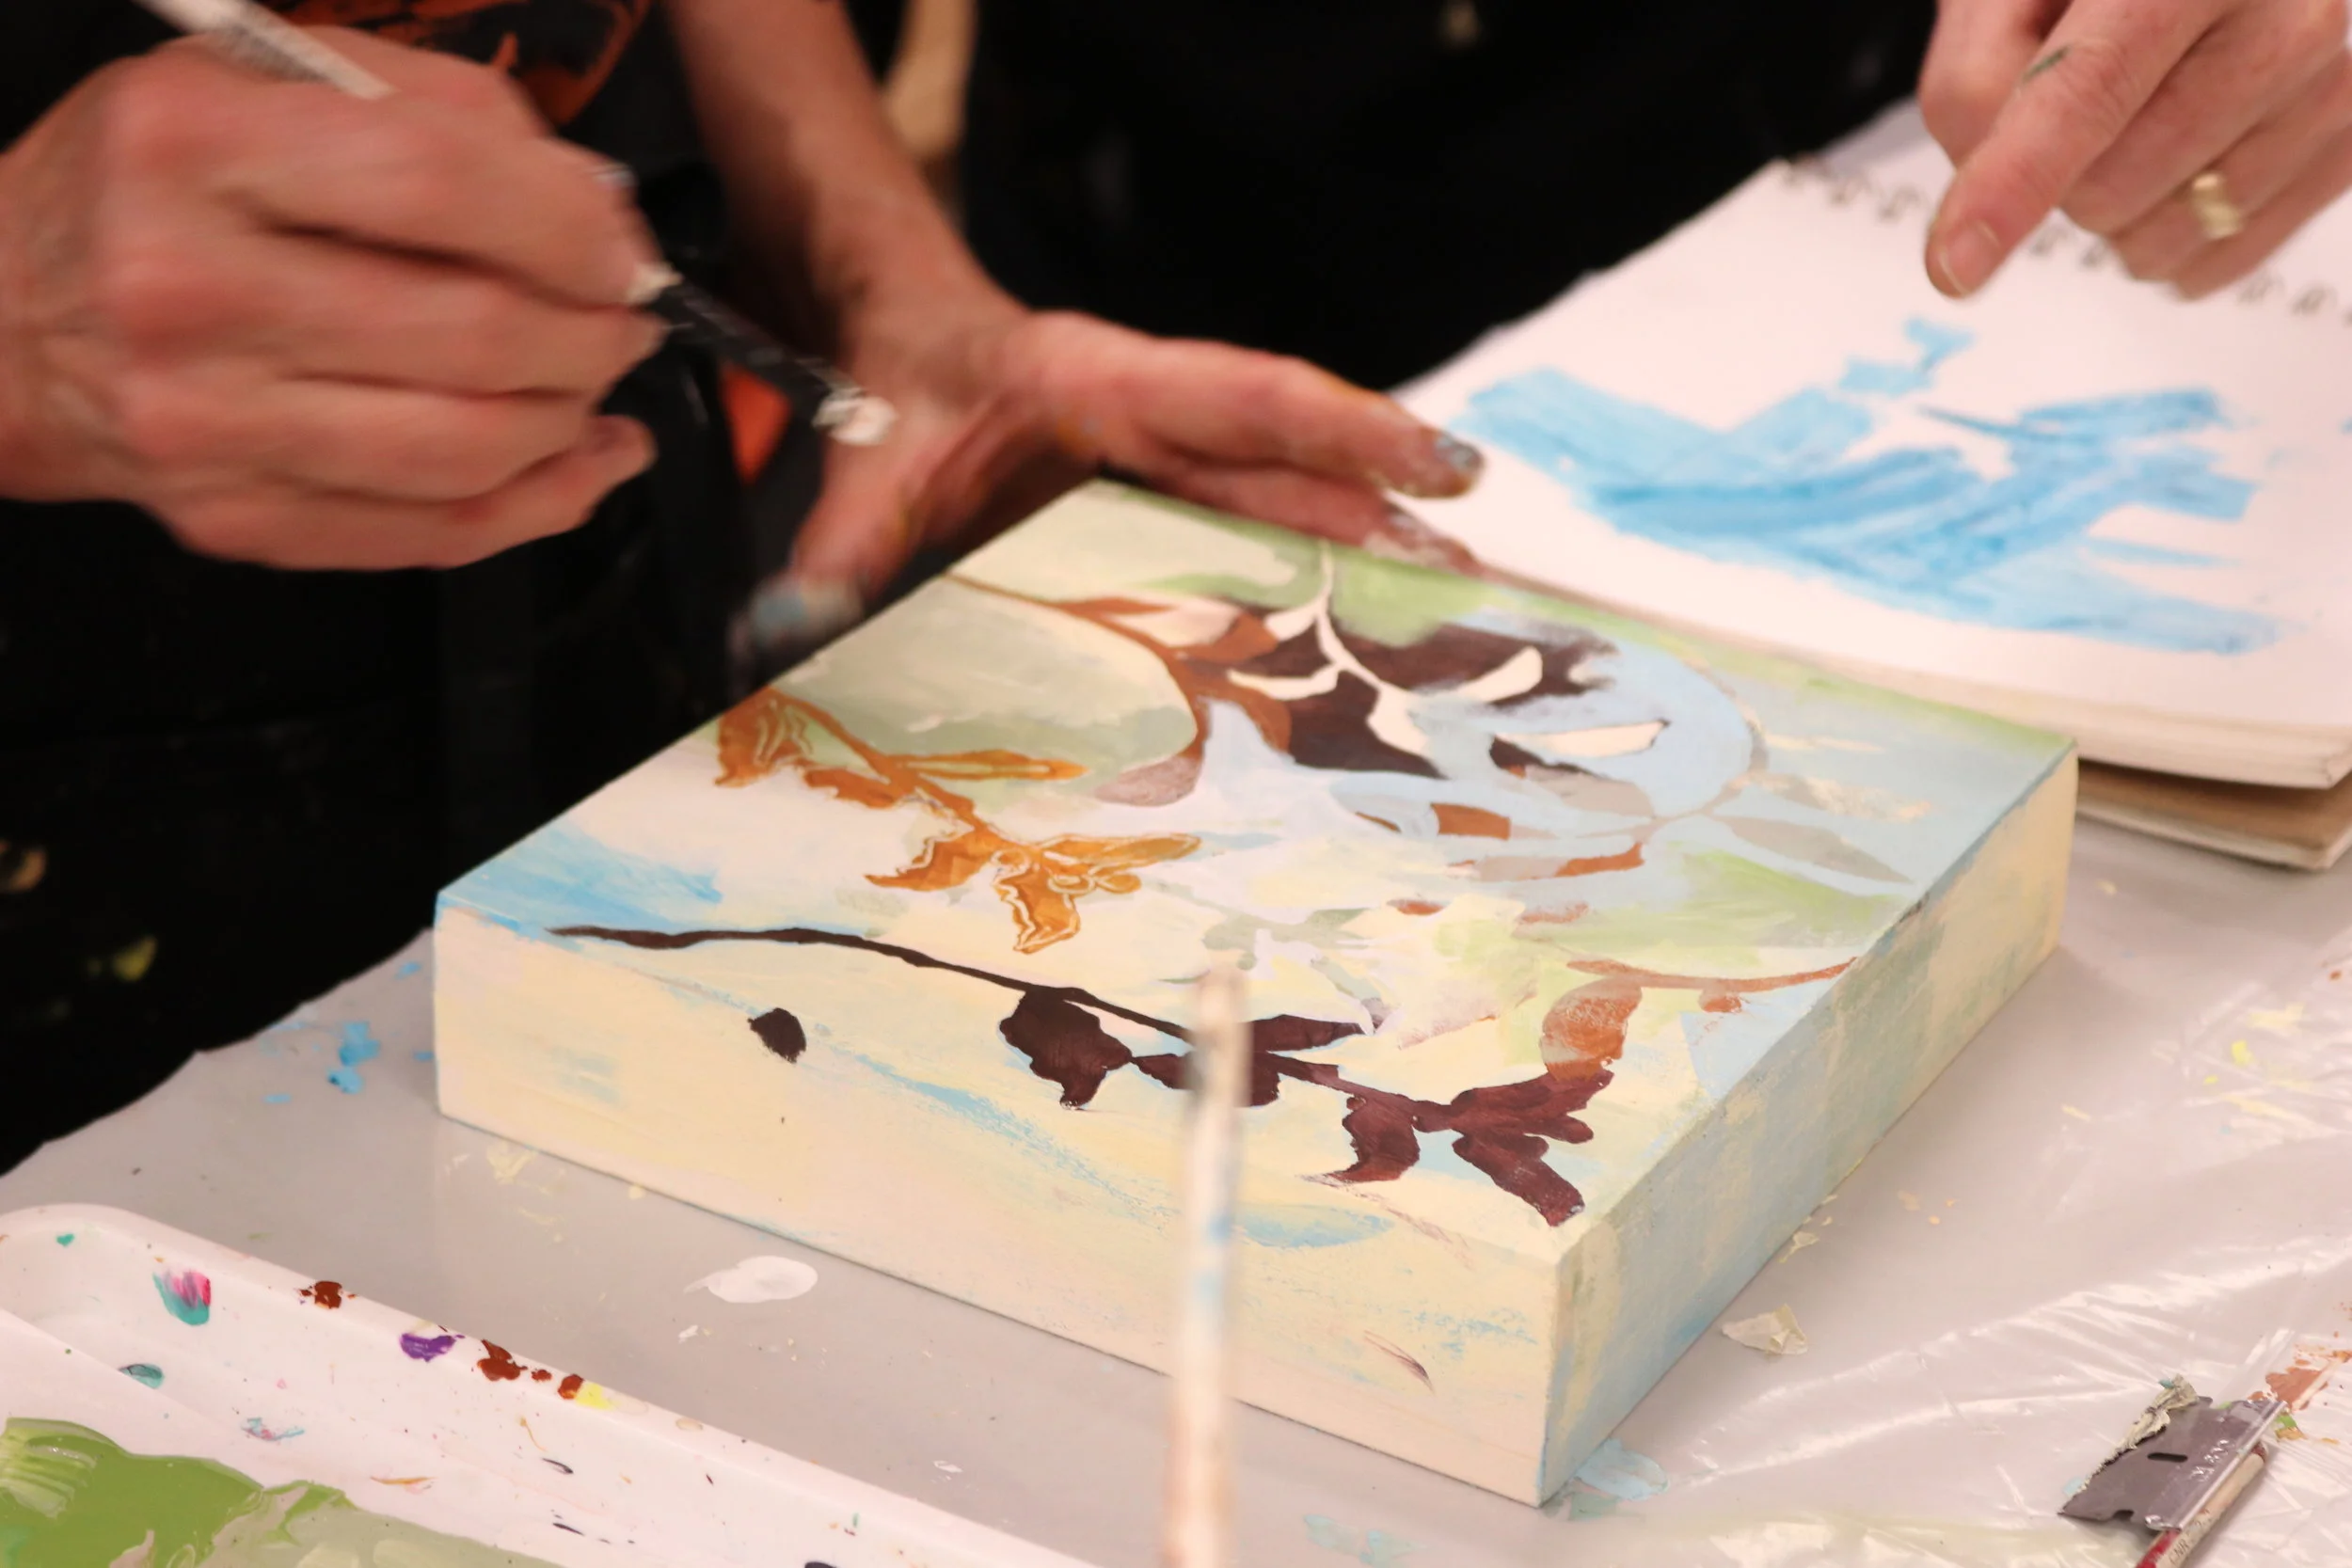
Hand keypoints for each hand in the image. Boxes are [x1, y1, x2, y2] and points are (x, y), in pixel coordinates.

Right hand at [0, 30, 664, 567]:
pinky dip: (540, 503)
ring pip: (467, 448)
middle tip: (627, 319)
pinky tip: (582, 463)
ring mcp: (209, 422)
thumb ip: (437, 111)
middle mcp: (189, 289)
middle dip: (592, 332)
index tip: (620, 249)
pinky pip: (432, 531)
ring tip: (598, 380)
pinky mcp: (236, 518)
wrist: (1, 319)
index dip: (567, 226)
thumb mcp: (258, 84)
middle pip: (470, 332)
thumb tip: (592, 202)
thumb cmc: (153, 188)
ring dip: (573, 419)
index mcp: (194, 147)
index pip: (438, 183)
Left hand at [773, 285, 1486, 611]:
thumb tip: (784, 641)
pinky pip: (1249, 528)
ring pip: (1286, 495)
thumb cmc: (898, 386)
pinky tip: (1352, 630)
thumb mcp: (862, 468)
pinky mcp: (1166, 493)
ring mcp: (1169, 456)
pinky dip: (1306, 572)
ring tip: (1451, 606)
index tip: (1432, 465)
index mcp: (1104, 384)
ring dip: (1366, 546)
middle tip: (1476, 570)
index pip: (1244, 397)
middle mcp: (1158, 418)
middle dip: (1388, 508)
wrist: (900, 340)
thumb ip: (836, 554)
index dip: (1343, 430)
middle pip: (1292, 457)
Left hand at [1920, 0, 2351, 297]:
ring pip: (2162, 233)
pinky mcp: (2343, 143)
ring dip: (2111, 210)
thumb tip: (1986, 208)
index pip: (2089, 88)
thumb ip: (1972, 83)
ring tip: (2129, 116)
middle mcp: (2287, 13)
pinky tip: (2164, 173)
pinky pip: (2220, 255)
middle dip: (2053, 175)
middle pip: (2111, 185)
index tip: (1955, 263)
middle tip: (2070, 100)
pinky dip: (2165, 240)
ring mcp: (2327, 84)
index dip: (2015, 180)